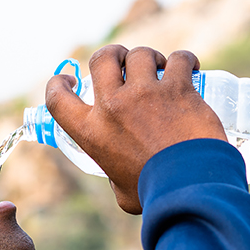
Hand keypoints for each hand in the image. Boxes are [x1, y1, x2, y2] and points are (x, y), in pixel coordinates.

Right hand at [45, 45, 226, 213]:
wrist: (190, 187)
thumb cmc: (157, 195)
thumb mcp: (123, 193)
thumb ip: (117, 178)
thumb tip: (121, 177)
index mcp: (92, 132)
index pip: (58, 99)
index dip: (58, 84)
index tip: (71, 80)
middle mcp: (113, 107)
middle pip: (102, 58)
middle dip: (113, 54)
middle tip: (127, 63)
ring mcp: (146, 93)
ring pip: (141, 54)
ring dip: (151, 58)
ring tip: (163, 68)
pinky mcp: (178, 88)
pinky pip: (179, 59)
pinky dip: (185, 60)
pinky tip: (191, 67)